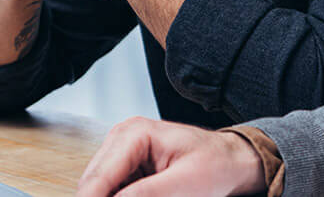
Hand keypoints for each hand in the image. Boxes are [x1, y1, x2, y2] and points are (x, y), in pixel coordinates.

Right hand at [76, 117, 265, 196]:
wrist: (231, 160)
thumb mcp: (185, 182)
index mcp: (135, 133)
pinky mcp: (127, 166)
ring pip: (98, 189)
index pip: (98, 179)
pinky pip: (112, 190)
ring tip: (154, 196)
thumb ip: (147, 194)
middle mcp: (122, 137)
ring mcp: (123, 151)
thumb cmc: (216, 163)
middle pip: (92, 185)